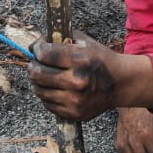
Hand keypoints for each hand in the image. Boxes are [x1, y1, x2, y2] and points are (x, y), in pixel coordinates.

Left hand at [29, 33, 149, 121]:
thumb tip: (32, 47)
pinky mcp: (73, 113)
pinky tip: (57, 89)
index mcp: (79, 60)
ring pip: (39, 90)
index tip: (39, 49)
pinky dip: (48, 95)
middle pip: (36, 73)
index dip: (37, 49)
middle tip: (37, 64)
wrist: (120, 83)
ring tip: (47, 76)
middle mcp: (77, 81)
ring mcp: (75, 100)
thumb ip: (59, 38)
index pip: (43, 54)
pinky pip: (47, 104)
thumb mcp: (84, 42)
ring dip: (39, 82)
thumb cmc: (99, 58)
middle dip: (33, 66)